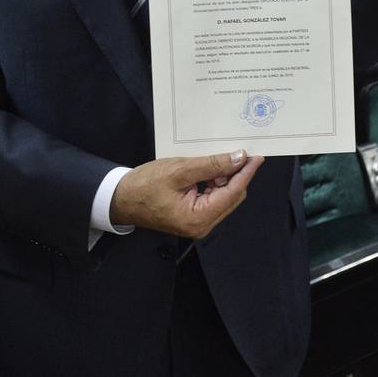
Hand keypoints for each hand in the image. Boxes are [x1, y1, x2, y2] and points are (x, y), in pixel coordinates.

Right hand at [110, 150, 262, 238]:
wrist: (120, 198)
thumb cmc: (144, 185)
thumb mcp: (180, 170)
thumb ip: (212, 165)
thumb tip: (239, 159)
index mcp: (199, 218)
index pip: (233, 192)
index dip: (246, 172)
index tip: (257, 156)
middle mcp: (202, 225)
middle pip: (232, 196)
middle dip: (235, 174)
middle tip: (236, 152)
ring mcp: (198, 223)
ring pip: (224, 196)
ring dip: (224, 177)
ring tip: (216, 160)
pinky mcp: (194, 217)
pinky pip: (213, 198)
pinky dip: (215, 183)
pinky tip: (209, 170)